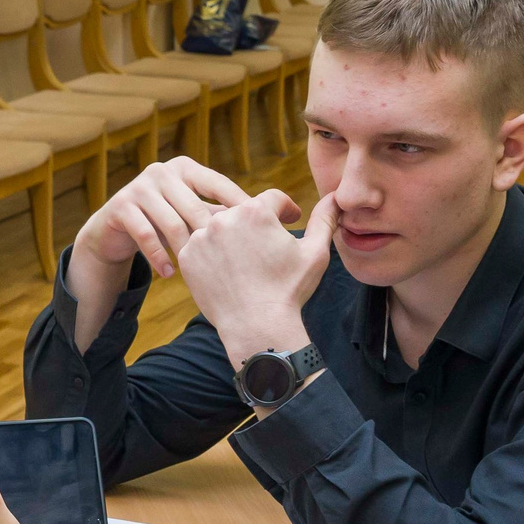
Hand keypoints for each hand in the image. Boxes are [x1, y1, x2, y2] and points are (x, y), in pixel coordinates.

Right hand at [70, 158, 253, 281]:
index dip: (240, 205)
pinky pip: (145, 234)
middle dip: (212, 237)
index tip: (264, 228)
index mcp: (186, 168)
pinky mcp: (120, 207)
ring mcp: (139, 187)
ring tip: (198, 271)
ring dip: (186, 250)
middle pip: (195, 207)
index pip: (218, 185)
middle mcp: (162, 172)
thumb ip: (223, 215)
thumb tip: (280, 216)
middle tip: (230, 262)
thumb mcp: (192, 215)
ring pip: (171, 223)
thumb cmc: (165, 222)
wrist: (115, 230)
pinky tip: (169, 273)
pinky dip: (159, 256)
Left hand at [176, 193, 336, 370]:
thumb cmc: (289, 290)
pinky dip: (213, 255)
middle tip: (267, 247)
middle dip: (258, 225)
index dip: (286, 210)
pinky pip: (201, 247)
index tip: (290, 221)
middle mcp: (224, 218)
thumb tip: (335, 197)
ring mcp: (201, 237)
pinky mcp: (188, 256)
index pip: (273, 199)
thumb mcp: (315, 252)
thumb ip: (325, 219)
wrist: (256, 326)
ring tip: (246, 260)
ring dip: (233, 237)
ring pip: (220, 227)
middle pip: (244, 211)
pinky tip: (228, 271)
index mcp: (256, 211)